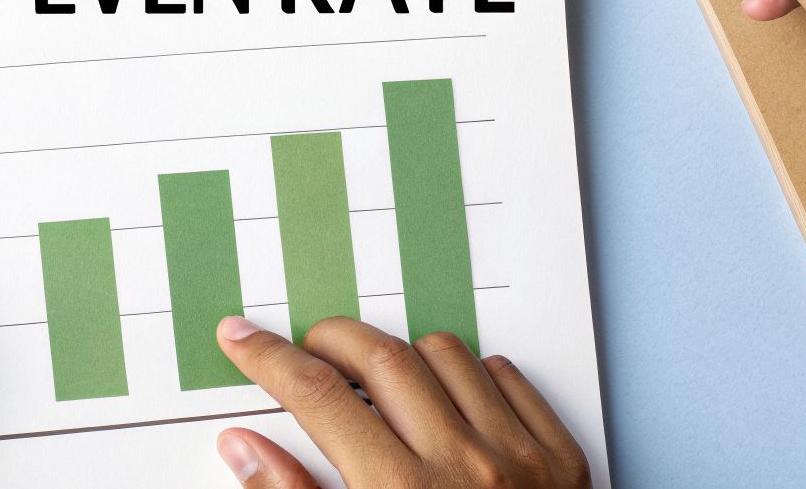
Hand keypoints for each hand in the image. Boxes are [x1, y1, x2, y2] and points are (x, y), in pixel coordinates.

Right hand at [210, 316, 588, 488]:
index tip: (244, 339)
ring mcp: (520, 459)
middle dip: (331, 339)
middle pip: (381, 359)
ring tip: (378, 378)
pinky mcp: (562, 462)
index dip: (271, 358)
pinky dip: (473, 375)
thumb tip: (243, 449)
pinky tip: (449, 398)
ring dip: (403, 355)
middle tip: (306, 347)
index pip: (317, 397)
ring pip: (447, 356)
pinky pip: (509, 380)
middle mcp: (463, 467)